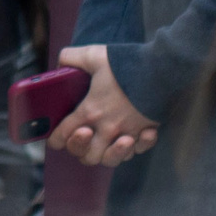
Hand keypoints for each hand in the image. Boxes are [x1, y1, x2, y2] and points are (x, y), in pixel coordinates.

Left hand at [52, 45, 158, 165]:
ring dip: (107, 153)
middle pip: (88, 156)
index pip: (64, 134)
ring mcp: (128, 133)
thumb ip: (71, 58)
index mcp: (90, 111)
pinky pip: (137, 152)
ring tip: (108, 139)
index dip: (56, 138)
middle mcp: (107, 128)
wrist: (159, 70)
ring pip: (112, 160)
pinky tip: (133, 136)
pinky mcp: (145, 132)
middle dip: (81, 150)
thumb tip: (60, 63)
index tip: (56, 137)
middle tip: (84, 133)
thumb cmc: (124, 64)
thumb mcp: (92, 55)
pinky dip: (134, 148)